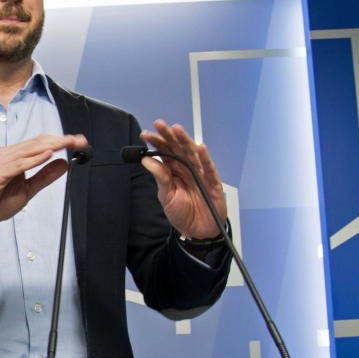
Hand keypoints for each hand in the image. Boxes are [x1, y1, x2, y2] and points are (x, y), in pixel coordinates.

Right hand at [0, 133, 86, 246]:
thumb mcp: (28, 190)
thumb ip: (44, 177)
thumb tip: (64, 164)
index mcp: (16, 156)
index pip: (41, 144)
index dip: (60, 140)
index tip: (78, 141)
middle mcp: (8, 154)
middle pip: (38, 143)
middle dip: (60, 140)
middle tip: (79, 140)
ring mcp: (1, 162)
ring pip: (30, 150)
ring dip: (51, 145)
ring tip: (67, 143)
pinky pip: (19, 164)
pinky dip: (34, 159)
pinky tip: (48, 155)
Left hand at [139, 120, 226, 239]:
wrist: (198, 232)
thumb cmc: (183, 214)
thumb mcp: (166, 196)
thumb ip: (160, 177)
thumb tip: (146, 159)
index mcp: (174, 170)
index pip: (165, 152)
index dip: (156, 142)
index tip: (145, 134)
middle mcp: (187, 168)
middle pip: (178, 148)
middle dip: (169, 135)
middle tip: (159, 124)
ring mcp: (201, 174)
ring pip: (193, 153)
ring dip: (185, 141)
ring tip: (177, 129)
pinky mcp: (213, 183)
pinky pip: (209, 169)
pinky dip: (205, 158)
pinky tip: (200, 148)